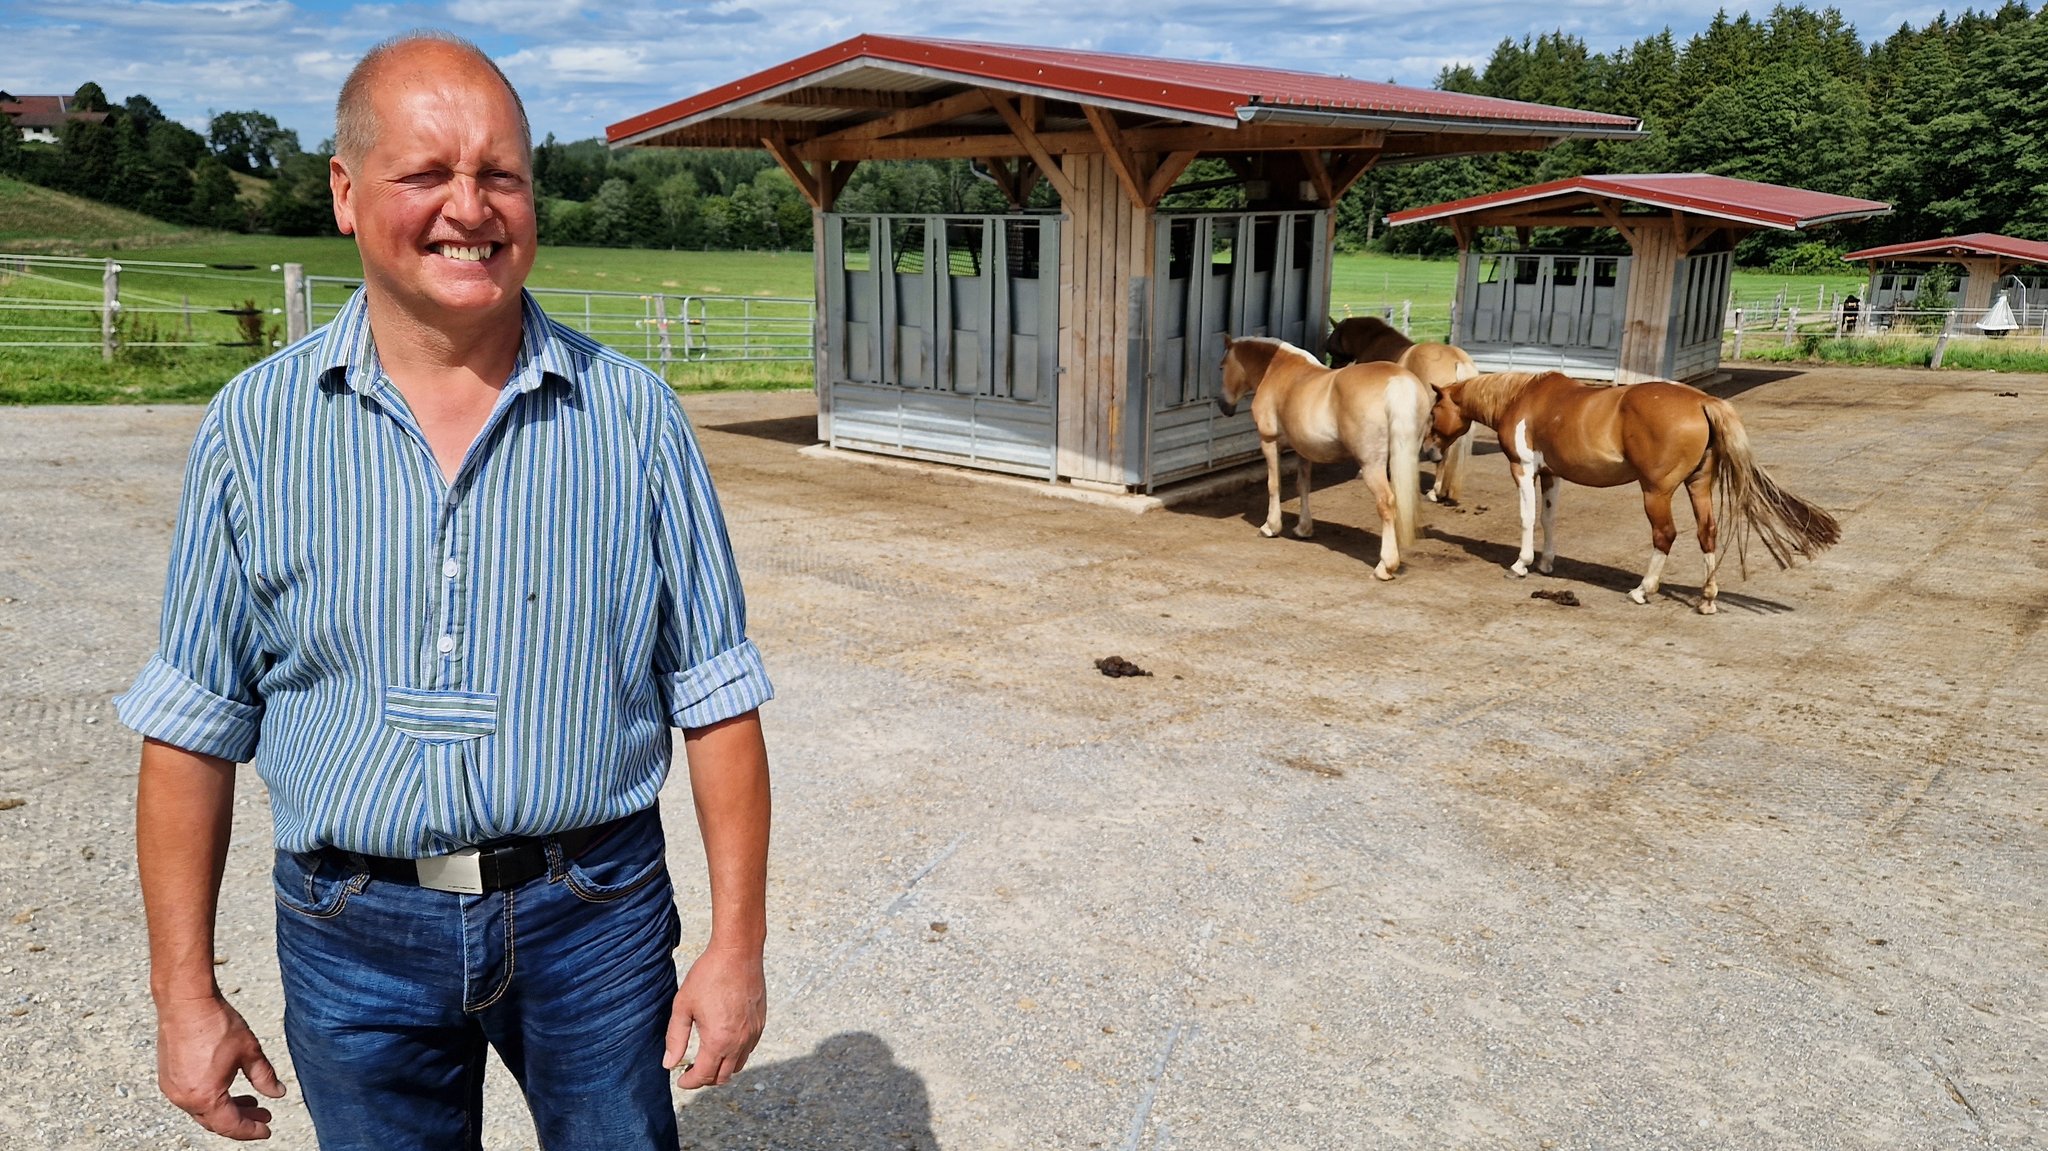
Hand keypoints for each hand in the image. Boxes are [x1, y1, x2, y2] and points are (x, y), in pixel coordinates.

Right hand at [155, 994, 285, 1139]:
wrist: (185, 1002)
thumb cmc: (217, 1024)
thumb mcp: (249, 1052)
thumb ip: (264, 1077)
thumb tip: (278, 1093)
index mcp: (205, 1096)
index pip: (231, 1125)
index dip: (251, 1130)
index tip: (267, 1129)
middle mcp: (184, 1098)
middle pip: (215, 1122)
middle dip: (241, 1120)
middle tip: (264, 1115)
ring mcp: (172, 1089)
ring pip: (202, 1111)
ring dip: (226, 1109)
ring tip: (250, 1101)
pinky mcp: (167, 1077)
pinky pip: (191, 1098)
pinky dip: (210, 1099)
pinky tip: (226, 1088)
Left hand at [664, 945, 765, 1088]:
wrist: (738, 953)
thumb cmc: (708, 975)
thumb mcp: (683, 1006)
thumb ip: (675, 1038)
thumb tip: (668, 1063)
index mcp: (718, 1040)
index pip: (704, 1076)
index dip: (689, 1082)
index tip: (680, 1080)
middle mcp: (739, 1042)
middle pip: (723, 1077)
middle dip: (705, 1079)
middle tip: (691, 1070)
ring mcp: (752, 1033)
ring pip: (738, 1066)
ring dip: (722, 1068)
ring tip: (707, 1058)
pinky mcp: (760, 1024)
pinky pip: (748, 1050)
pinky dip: (735, 1054)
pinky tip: (723, 1041)